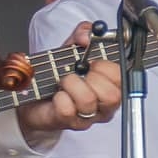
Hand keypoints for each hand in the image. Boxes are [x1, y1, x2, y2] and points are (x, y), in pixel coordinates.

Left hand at [19, 24, 121, 146]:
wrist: (35, 95)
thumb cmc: (59, 74)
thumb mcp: (72, 48)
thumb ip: (82, 34)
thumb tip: (87, 35)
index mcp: (111, 86)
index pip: (123, 79)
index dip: (108, 68)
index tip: (94, 61)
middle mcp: (104, 105)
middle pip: (112, 96)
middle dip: (92, 78)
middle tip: (79, 73)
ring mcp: (87, 117)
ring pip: (88, 100)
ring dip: (72, 84)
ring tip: (65, 82)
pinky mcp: (68, 123)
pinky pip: (67, 109)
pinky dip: (59, 97)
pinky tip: (57, 95)